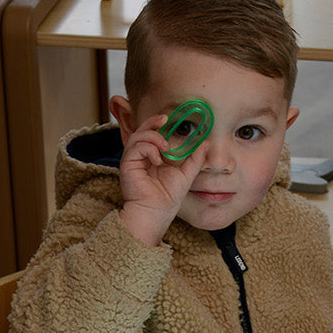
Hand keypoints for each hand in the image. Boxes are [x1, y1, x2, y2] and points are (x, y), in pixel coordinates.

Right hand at [118, 114, 207, 246]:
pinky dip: (148, 148)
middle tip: (165, 119)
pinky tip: (157, 160)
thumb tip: (205, 143)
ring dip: (153, 136)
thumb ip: (194, 159)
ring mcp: (132, 160)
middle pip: (141, 130)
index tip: (168, 119)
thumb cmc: (168, 198)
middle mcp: (140, 157)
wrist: (156, 213)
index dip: (157, 124)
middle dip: (152, 122)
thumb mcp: (186, 174)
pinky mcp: (127, 165)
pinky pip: (135, 147)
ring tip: (165, 148)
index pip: (151, 134)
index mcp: (151, 158)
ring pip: (137, 136)